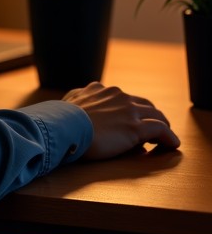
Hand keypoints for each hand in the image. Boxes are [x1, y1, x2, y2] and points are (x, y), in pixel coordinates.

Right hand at [62, 82, 179, 159]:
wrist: (63, 127)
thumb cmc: (61, 118)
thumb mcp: (68, 101)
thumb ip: (78, 96)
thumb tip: (80, 97)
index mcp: (100, 89)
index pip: (123, 97)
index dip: (130, 110)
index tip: (130, 121)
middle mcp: (116, 95)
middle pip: (143, 104)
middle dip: (150, 116)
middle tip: (152, 131)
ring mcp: (127, 109)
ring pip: (156, 114)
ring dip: (162, 126)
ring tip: (164, 139)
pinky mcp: (135, 126)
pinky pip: (161, 129)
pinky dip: (169, 137)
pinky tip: (172, 144)